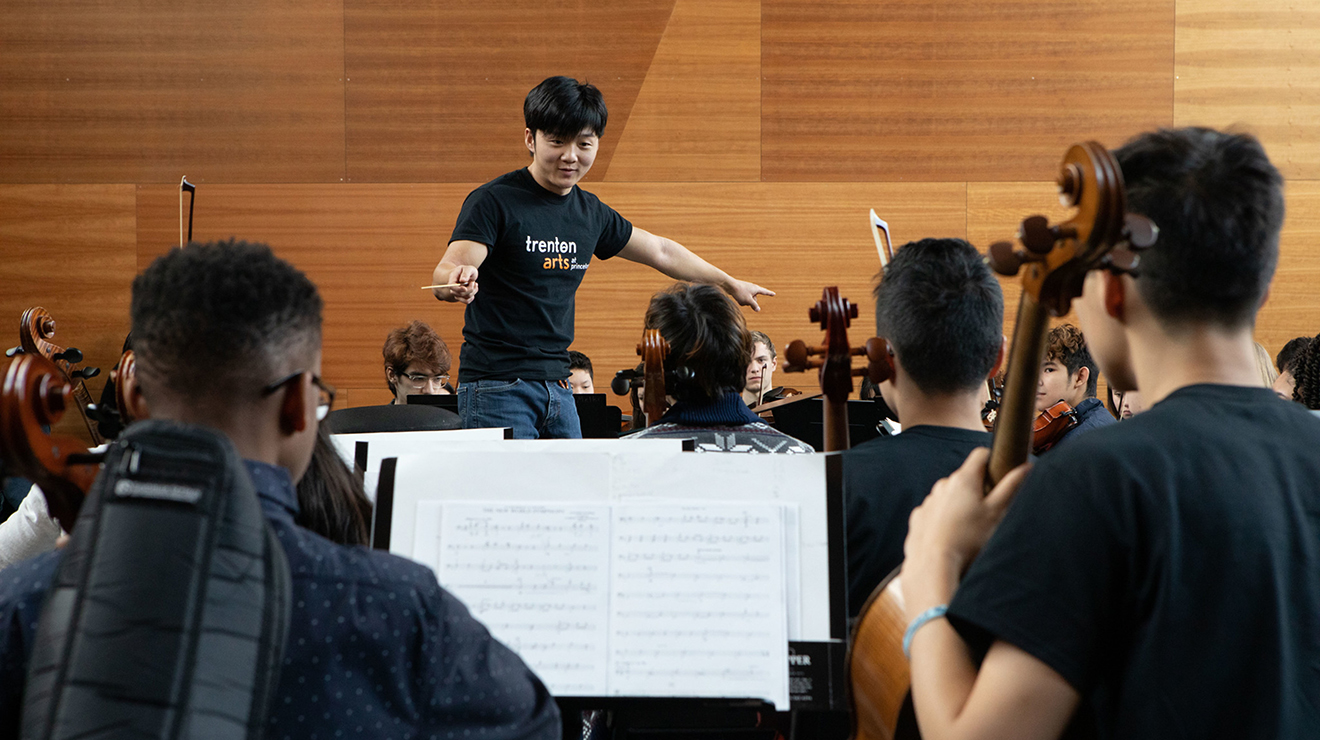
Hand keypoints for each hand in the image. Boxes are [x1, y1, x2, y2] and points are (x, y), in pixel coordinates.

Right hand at [434, 264, 478, 303]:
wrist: (468, 273)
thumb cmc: (468, 270)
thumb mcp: (468, 268)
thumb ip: (466, 273)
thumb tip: (462, 280)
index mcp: (452, 278)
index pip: (452, 287)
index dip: (458, 289)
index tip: (465, 288)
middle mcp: (453, 287)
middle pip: (459, 294)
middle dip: (469, 289)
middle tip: (473, 282)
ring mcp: (457, 293)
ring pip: (465, 298)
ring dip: (473, 291)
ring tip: (474, 283)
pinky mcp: (462, 297)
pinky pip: (467, 301)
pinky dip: (473, 296)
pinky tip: (474, 289)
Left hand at [724, 279, 774, 310]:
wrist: (729, 285)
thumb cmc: (739, 292)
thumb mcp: (748, 300)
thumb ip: (754, 305)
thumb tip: (758, 310)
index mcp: (756, 288)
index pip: (765, 292)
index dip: (769, 294)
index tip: (774, 294)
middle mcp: (752, 287)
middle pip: (754, 299)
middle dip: (750, 302)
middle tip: (745, 301)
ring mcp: (746, 288)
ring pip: (748, 299)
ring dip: (745, 302)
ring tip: (739, 298)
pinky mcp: (741, 290)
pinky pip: (744, 298)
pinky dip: (741, 299)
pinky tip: (737, 298)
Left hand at [900, 447, 1029, 619]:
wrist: (933, 564)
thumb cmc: (969, 539)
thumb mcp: (996, 513)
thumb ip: (1011, 487)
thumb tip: (1027, 466)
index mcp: (963, 479)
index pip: (981, 455)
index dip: (993, 461)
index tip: (1000, 475)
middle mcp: (942, 485)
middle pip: (965, 478)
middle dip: (977, 489)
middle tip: (988, 511)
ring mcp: (928, 501)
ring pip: (949, 496)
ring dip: (959, 505)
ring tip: (969, 529)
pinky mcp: (918, 517)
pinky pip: (935, 512)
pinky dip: (943, 519)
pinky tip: (951, 536)